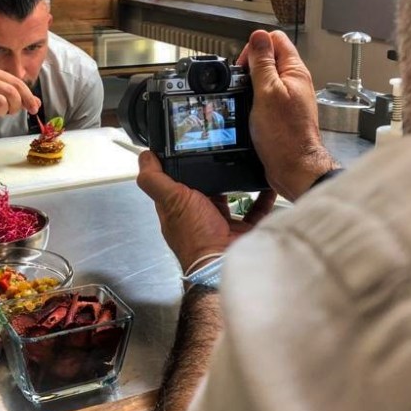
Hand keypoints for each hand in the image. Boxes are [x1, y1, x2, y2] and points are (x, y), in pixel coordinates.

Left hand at [136, 151, 275, 272]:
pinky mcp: (241, 229)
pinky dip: (262, 197)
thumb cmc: (196, 237)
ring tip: (242, 161)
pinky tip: (266, 184)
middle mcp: (197, 216)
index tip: (187, 147)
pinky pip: (255, 209)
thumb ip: (156, 179)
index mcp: (177, 209)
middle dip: (211, 172)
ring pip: (228, 197)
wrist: (223, 264)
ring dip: (236, 182)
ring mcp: (220, 224)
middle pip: (203, 188)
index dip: (177, 167)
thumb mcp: (171, 200)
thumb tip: (144, 158)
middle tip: (220, 150)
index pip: (173, 184)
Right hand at [237, 30, 336, 199]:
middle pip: (268, 58)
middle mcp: (294, 82)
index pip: (274, 39)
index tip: (244, 66)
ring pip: (264, 78)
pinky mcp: (281, 113)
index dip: (254, 48)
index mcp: (295, 71)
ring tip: (246, 99)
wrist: (294, 167)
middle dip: (250, 67)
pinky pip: (264, 97)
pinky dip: (253, 100)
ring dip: (250, 85)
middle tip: (243, 85)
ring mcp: (288, 98)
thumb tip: (258, 36)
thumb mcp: (267, 92)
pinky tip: (249, 111)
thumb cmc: (286, 136)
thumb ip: (263, 63)